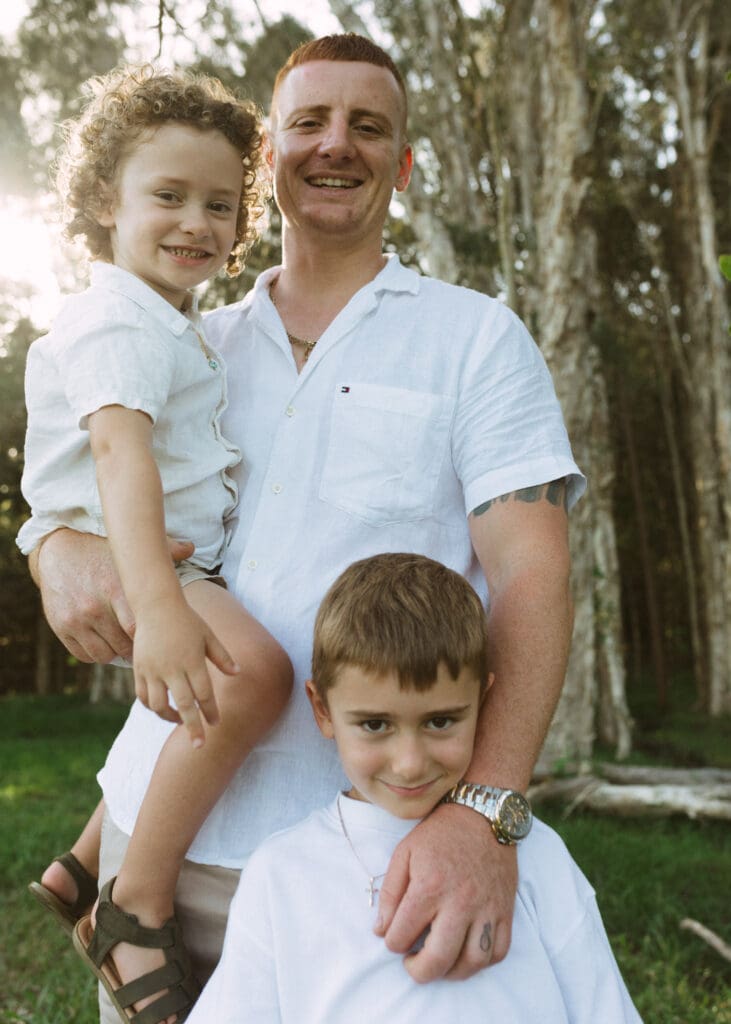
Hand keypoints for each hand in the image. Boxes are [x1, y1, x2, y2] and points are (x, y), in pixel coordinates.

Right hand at [34, 529, 193, 664]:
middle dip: (137, 650)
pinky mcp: (61, 627)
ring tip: (125, 644)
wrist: (58, 550)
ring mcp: (75, 620)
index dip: (152, 638)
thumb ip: (163, 550)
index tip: (159, 638)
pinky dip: (96, 653)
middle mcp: (94, 607)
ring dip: (116, 653)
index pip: (139, 628)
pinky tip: (105, 643)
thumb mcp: (127, 552)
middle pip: (124, 646)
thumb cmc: (102, 551)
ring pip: (104, 655)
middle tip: (146, 648)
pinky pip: (84, 655)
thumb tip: (192, 547)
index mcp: (116, 589)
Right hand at [132, 598, 239, 745]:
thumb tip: (238, 674)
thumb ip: (222, 657)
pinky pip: (143, 696)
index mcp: (192, 661)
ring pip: (159, 705)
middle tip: (199, 746)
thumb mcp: (208, 636)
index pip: (204, 694)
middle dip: (192, 727)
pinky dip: (152, 706)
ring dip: (169, 717)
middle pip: (183, 705)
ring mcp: (153, 670)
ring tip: (179, 721)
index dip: (211, 711)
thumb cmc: (187, 620)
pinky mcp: (139, 669)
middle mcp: (172, 668)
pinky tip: (162, 707)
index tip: (216, 723)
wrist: (156, 605)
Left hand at [374, 802, 517, 982]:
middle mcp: (459, 902)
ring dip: (452, 973)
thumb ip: (390, 893)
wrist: (482, 814)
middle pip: (438, 960)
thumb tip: (381, 930)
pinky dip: (482, 962)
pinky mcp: (505, 910)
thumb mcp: (404, 853)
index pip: (401, 936)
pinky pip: (499, 951)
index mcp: (429, 887)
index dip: (392, 943)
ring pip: (472, 963)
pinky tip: (466, 953)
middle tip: (412, 963)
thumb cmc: (439, 833)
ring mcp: (486, 908)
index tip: (394, 938)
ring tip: (439, 962)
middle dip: (418, 971)